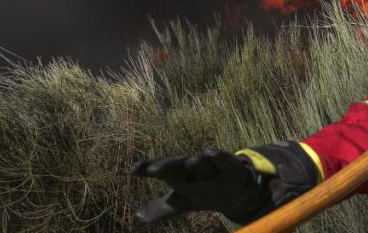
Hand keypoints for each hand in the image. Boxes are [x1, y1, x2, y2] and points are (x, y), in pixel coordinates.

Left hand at [132, 148, 266, 222]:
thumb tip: (136, 215)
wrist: (235, 191)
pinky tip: (210, 151)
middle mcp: (193, 167)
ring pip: (201, 163)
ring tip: (187, 163)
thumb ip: (160, 209)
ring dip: (193, 162)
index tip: (132, 170)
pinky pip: (224, 159)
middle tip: (152, 170)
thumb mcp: (182, 203)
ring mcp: (211, 166)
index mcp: (179, 174)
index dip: (147, 169)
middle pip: (178, 165)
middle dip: (166, 166)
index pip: (161, 170)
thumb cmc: (203, 192)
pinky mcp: (230, 165)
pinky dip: (218, 155)